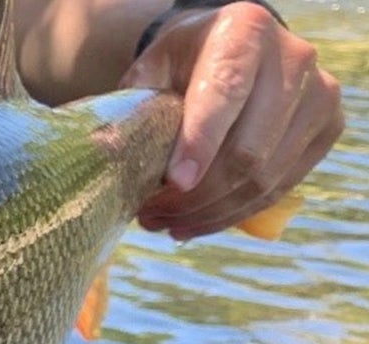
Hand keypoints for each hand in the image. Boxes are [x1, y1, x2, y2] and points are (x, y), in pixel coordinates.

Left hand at [121, 2, 342, 239]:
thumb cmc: (183, 63)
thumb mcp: (151, 71)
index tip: (172, 185)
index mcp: (245, 31)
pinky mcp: (326, 129)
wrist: (232, 52)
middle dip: (195, 195)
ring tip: (165, 222)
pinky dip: (232, 213)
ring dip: (209, 212)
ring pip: (264, 178)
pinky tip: (194, 223)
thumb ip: (134, 107)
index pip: (224, 94)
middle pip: (248, 150)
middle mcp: (293, 59)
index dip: (199, 145)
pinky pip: (279, 188)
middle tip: (150, 214)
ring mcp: (318, 96)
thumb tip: (106, 152)